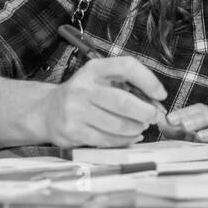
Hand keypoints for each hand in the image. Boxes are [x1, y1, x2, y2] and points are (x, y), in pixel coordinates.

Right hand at [37, 56, 166, 147]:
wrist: (46, 110)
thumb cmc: (84, 95)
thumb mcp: (101, 80)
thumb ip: (126, 86)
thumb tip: (156, 103)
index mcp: (94, 69)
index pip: (126, 66)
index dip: (148, 80)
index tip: (160, 94)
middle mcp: (83, 88)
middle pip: (122, 101)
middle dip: (145, 112)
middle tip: (155, 116)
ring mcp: (75, 110)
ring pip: (116, 125)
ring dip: (135, 128)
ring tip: (141, 126)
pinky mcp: (72, 131)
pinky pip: (106, 140)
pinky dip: (123, 140)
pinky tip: (130, 136)